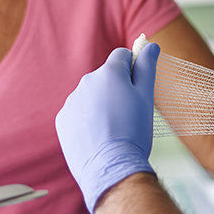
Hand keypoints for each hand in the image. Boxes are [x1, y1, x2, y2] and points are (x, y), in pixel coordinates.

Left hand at [56, 44, 158, 213]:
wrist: (111, 168)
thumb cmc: (134, 131)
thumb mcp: (146, 97)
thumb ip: (147, 67)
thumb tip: (150, 45)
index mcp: (108, 73)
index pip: (122, 55)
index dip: (133, 68)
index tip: (138, 88)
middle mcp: (85, 82)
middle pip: (105, 77)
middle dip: (117, 89)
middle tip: (128, 115)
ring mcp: (71, 102)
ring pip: (91, 96)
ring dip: (101, 105)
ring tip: (113, 130)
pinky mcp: (62, 120)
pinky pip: (78, 113)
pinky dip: (87, 120)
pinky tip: (98, 137)